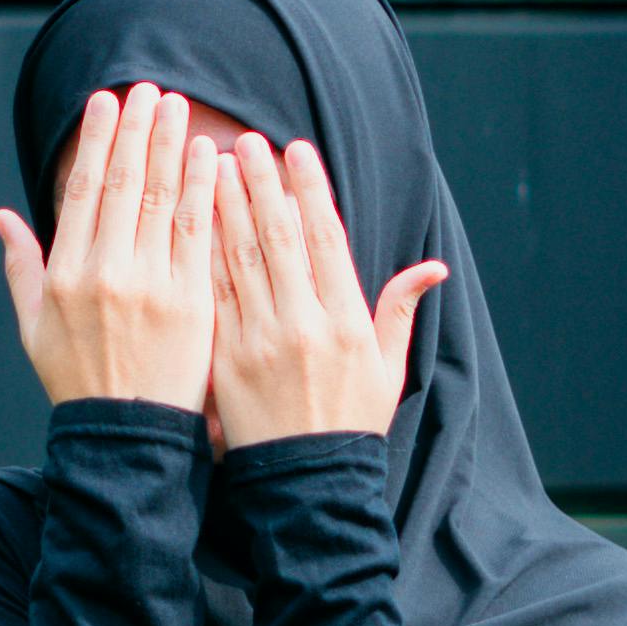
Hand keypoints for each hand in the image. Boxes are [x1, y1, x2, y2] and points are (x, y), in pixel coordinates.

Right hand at [0, 82, 217, 411]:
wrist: (124, 438)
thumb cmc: (77, 382)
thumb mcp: (33, 328)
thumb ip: (20, 266)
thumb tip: (2, 215)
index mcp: (64, 274)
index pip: (84, 190)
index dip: (97, 140)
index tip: (108, 103)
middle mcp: (105, 273)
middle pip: (125, 184)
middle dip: (138, 130)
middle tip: (150, 89)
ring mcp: (150, 286)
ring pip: (162, 199)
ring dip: (171, 146)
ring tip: (179, 107)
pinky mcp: (191, 302)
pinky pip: (198, 233)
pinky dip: (203, 190)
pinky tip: (210, 156)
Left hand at [208, 135, 444, 447]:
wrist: (308, 484)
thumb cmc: (351, 422)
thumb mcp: (390, 369)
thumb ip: (401, 312)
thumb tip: (434, 267)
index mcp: (348, 322)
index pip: (326, 239)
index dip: (310, 190)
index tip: (296, 150)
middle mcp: (304, 326)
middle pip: (279, 239)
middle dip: (262, 185)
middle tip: (245, 141)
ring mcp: (261, 342)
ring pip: (240, 261)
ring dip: (226, 208)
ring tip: (214, 165)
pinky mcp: (226, 360)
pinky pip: (213, 296)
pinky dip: (202, 255)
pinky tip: (192, 221)